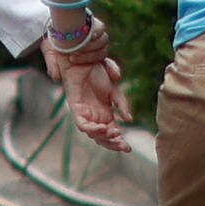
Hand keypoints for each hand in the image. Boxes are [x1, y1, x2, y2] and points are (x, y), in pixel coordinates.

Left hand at [53, 37, 131, 152]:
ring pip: (92, 133)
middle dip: (112, 144)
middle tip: (124, 146)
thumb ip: (121, 103)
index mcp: (105, 113)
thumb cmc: (98, 71)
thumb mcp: (114, 88)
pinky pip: (81, 124)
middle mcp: (95, 116)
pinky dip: (91, 128)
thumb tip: (128, 119)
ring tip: (114, 133)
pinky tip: (101, 128)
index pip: (112, 133)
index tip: (128, 148)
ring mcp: (85, 112)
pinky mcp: (76, 107)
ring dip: (103, 136)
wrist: (84, 57)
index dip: (118, 142)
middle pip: (102, 138)